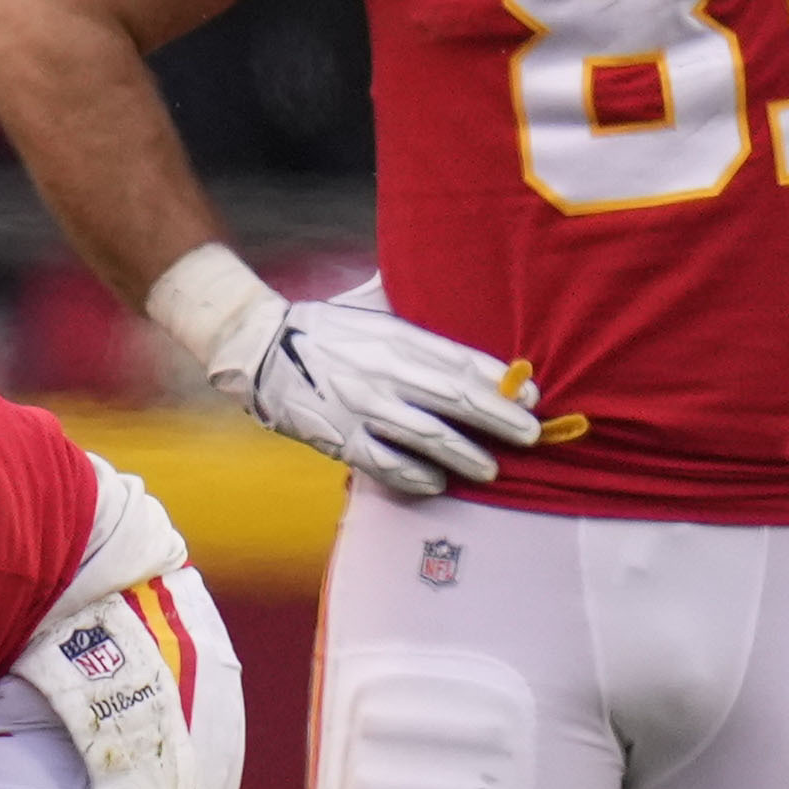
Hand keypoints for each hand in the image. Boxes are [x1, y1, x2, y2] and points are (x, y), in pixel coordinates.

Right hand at [229, 288, 540, 497]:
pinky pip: (384, 463)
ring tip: (491, 470)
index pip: (462, 361)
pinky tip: (436, 484)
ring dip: (465, 455)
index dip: (500, 383)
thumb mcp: (370, 304)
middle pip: (456, 399)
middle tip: (530, 435)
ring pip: (427, 436)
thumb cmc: (322, 326)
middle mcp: (385, 372)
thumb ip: (413, 315)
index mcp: (396, 336)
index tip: (531, 396)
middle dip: (499, 420)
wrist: (257, 347)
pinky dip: (413, 476)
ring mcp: (362, 407)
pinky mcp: (338, 436)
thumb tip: (460, 314)